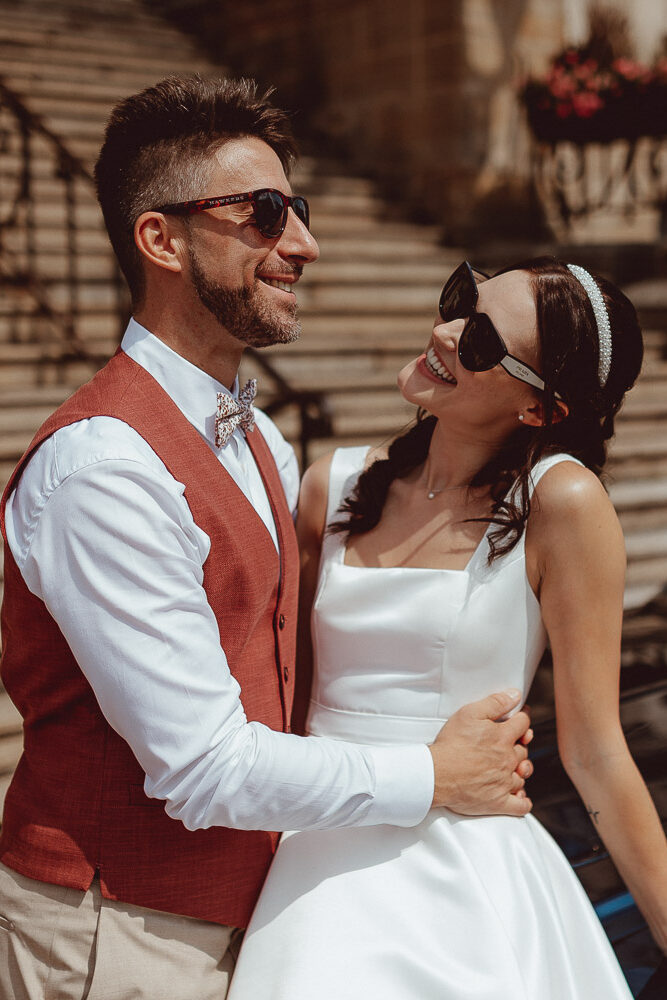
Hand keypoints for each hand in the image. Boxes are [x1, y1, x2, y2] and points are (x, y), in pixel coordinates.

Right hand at [429, 690, 532, 816]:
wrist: (436, 774)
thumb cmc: (451, 743)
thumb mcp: (469, 714)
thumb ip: (495, 703)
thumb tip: (516, 695)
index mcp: (503, 737)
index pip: (524, 724)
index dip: (523, 718)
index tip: (520, 718)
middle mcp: (508, 760)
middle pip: (524, 750)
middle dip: (520, 745)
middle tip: (510, 743)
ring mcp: (505, 782)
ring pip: (522, 776)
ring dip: (520, 770)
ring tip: (511, 768)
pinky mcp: (499, 802)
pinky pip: (520, 806)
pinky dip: (522, 801)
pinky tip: (518, 796)